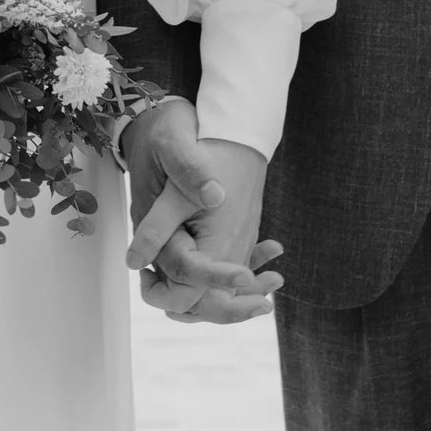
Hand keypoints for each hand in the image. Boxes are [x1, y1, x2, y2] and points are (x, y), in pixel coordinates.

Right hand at [122, 99, 282, 323]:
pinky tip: (271, 249)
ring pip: (202, 293)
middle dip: (228, 307)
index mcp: (155, 226)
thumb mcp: (175, 142)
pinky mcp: (193, 237)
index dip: (215, 279)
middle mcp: (163, 243)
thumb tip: (214, 197)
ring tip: (274, 278)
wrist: (156, 123)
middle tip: (266, 301)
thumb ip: (190, 171)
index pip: (183, 273)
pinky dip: (242, 268)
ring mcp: (178, 243)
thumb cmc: (163, 131)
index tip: (246, 276)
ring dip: (237, 294)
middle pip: (188, 300)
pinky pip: (213, 270)